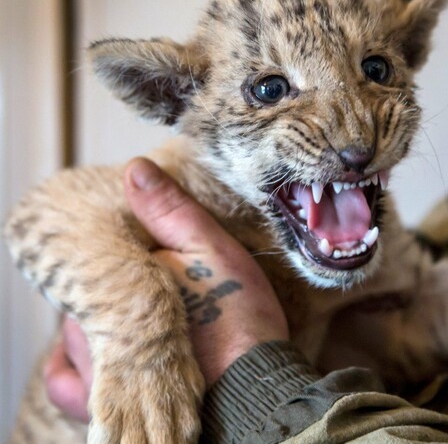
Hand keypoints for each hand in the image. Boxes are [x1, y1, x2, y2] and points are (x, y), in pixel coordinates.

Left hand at [44, 156, 287, 419]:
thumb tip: (135, 169)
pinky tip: (102, 354)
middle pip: (87, 297)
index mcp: (114, 292)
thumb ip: (171, 211)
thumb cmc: (237, 322)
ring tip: (139, 312)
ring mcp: (95, 374)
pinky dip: (75, 367)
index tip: (144, 248)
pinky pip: (68, 383)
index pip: (92, 262)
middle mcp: (92, 334)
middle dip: (111, 285)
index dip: (116, 252)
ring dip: (101, 320)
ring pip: (80, 332)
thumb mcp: (212, 252)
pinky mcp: (106, 403)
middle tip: (148, 279)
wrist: (254, 390)